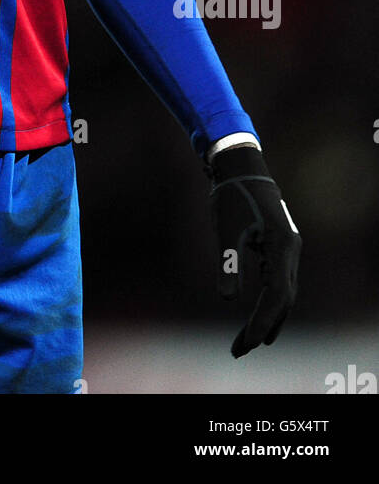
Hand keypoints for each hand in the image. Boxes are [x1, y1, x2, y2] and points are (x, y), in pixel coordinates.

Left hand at [206, 145, 300, 357]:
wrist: (241, 167)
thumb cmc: (231, 195)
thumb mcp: (225, 228)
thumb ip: (228, 262)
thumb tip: (228, 298)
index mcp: (282, 247)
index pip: (277, 296)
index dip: (262, 323)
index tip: (246, 344)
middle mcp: (291, 252)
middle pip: (284, 301)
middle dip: (263, 327)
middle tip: (238, 350)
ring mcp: (289, 250)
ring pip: (284, 294)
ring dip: (268, 319)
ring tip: (248, 342)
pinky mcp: (281, 248)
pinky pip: (280, 283)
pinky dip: (271, 303)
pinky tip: (259, 316)